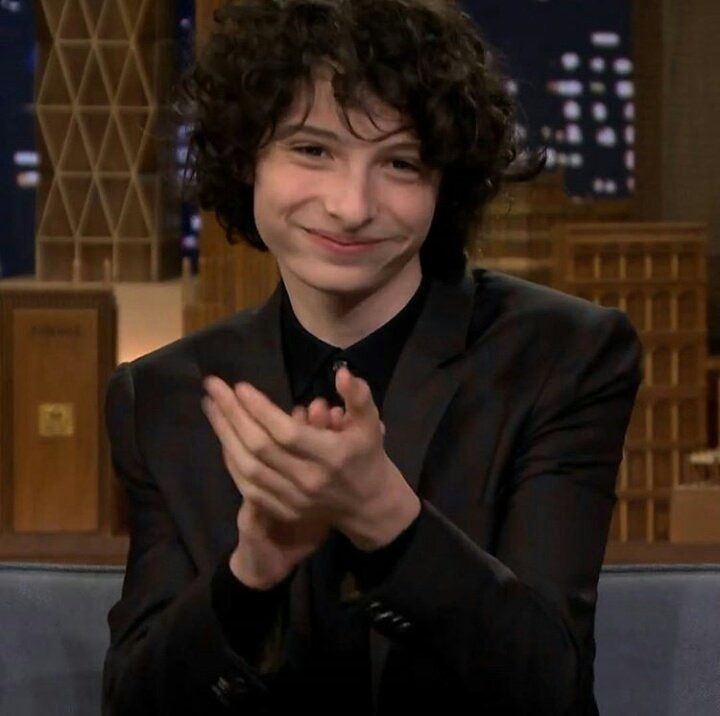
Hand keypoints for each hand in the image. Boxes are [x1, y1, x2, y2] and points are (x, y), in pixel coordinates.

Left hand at [202, 367, 417, 551]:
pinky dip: (231, 460)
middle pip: (259, 447)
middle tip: (213, 387)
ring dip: (225, 435)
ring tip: (211, 406)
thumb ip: (358, 397)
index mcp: (331, 456)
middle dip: (232, 414)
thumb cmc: (367, 456)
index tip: (240, 386)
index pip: (287, 433)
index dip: (261, 409)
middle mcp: (309, 480)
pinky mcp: (282, 510)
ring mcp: (293, 499)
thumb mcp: (371, 423)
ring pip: (247, 468)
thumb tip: (342, 372)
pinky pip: (247, 486)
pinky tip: (223, 437)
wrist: (368, 506)